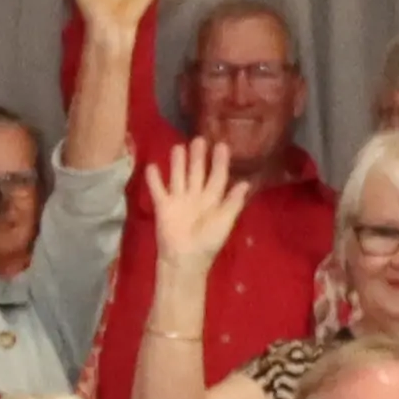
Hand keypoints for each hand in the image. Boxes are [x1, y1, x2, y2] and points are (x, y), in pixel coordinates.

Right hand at [144, 137, 252, 273]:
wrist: (185, 259)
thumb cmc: (208, 242)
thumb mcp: (225, 222)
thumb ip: (233, 202)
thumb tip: (246, 183)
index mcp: (213, 200)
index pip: (218, 177)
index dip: (220, 162)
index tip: (222, 145)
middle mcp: (196, 197)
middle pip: (197, 172)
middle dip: (198, 157)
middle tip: (199, 139)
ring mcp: (179, 201)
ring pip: (179, 176)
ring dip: (178, 163)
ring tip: (178, 146)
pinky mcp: (163, 207)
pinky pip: (159, 190)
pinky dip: (155, 179)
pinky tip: (152, 165)